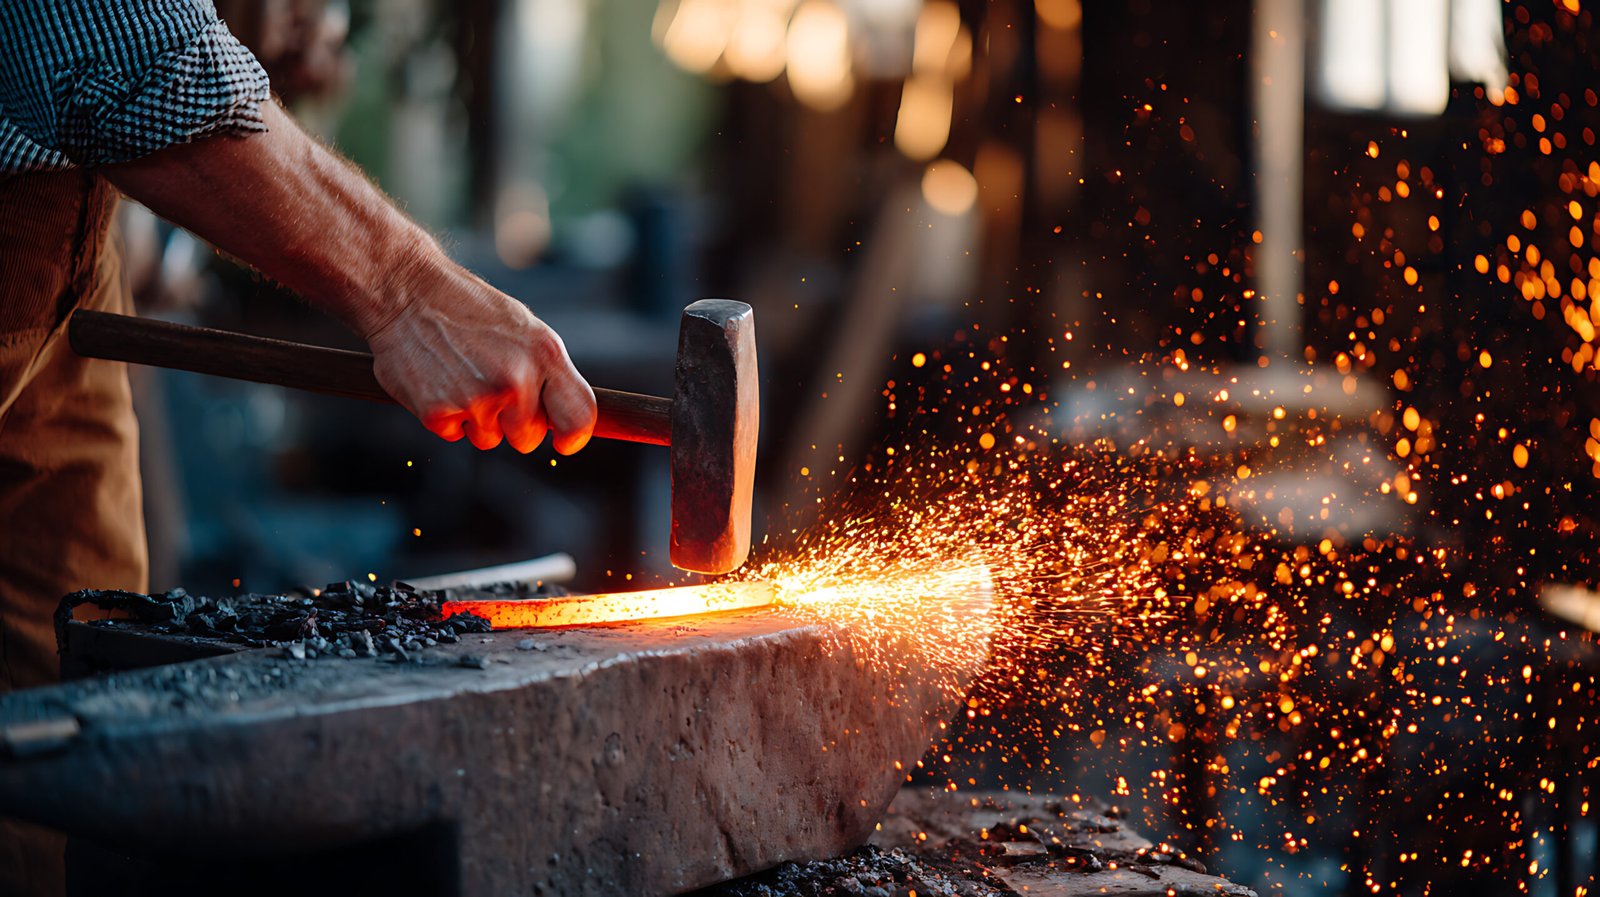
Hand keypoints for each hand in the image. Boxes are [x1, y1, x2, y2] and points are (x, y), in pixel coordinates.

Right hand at [365, 262, 596, 453]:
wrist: (405, 291)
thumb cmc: (468, 308)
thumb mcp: (523, 328)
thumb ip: (547, 372)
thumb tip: (564, 418)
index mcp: (544, 354)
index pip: (578, 416)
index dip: (573, 436)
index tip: (564, 442)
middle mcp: (516, 380)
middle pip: (529, 437)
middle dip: (513, 423)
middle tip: (490, 386)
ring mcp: (477, 399)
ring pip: (489, 439)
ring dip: (477, 419)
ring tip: (461, 375)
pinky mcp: (438, 413)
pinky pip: (455, 435)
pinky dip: (446, 416)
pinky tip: (438, 380)